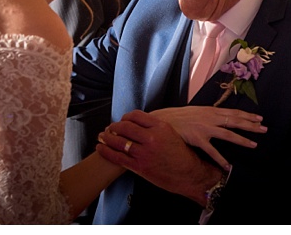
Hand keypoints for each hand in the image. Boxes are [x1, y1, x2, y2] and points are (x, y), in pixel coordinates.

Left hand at [96, 110, 220, 204]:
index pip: (136, 115)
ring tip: (102, 136)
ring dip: (107, 137)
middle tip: (110, 128)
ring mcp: (144, 153)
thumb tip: (140, 124)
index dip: (125, 117)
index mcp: (160, 127)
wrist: (190, 175)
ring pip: (119, 141)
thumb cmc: (182, 156)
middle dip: (114, 126)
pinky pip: (117, 157)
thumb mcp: (171, 134)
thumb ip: (156, 128)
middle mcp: (151, 138)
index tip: (122, 119)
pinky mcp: (139, 167)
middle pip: (125, 126)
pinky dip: (106, 152)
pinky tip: (100, 148)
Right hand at [150, 106, 266, 168]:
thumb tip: (218, 118)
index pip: (233, 112)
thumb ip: (208, 116)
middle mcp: (209, 117)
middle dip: (251, 125)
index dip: (247, 115)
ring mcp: (204, 127)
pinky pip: (211, 151)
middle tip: (264, 128)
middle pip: (235, 121)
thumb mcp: (195, 112)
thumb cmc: (177, 118)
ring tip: (254, 145)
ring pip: (228, 134)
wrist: (160, 120)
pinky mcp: (197, 138)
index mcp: (210, 110)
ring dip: (242, 140)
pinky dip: (220, 159)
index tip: (259, 117)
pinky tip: (228, 166)